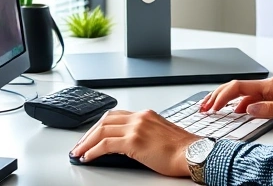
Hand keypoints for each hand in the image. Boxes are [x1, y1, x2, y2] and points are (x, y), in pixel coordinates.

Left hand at [69, 109, 197, 176]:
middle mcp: (140, 117)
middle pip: (105, 120)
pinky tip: (88, 157)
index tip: (92, 135)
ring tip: (79, 152)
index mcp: (146, 115)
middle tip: (80, 144)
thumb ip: (144, 133)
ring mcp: (136, 128)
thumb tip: (128, 145)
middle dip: (89, 133)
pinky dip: (93, 150)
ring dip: (87, 142)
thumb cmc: (182, 149)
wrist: (193, 153)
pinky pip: (105, 144)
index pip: (116, 115)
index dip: (100, 125)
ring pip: (101, 130)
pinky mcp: (134, 141)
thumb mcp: (160, 134)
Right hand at [200, 77, 272, 125]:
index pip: (239, 86)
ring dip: (225, 99)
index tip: (211, 106)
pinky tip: (234, 112)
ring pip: (241, 93)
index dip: (222, 96)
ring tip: (212, 108)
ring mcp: (271, 91)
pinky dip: (237, 104)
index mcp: (271, 85)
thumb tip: (248, 108)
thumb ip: (270, 109)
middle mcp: (269, 86)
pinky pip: (250, 99)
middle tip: (204, 107)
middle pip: (236, 87)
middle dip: (218, 96)